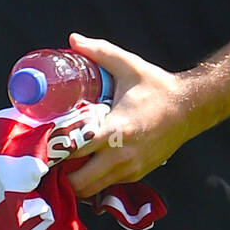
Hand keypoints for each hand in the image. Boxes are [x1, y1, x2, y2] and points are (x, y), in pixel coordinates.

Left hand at [61, 33, 196, 198]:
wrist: (191, 109)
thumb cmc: (157, 87)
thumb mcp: (129, 66)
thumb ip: (100, 52)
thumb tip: (73, 39)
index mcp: (117, 130)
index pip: (75, 150)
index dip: (53, 149)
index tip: (38, 142)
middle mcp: (122, 156)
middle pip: (78, 181)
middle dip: (59, 173)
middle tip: (46, 156)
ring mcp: (130, 169)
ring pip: (90, 189)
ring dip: (73, 180)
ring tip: (61, 162)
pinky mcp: (136, 175)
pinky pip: (105, 185)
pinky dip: (90, 180)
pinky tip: (83, 163)